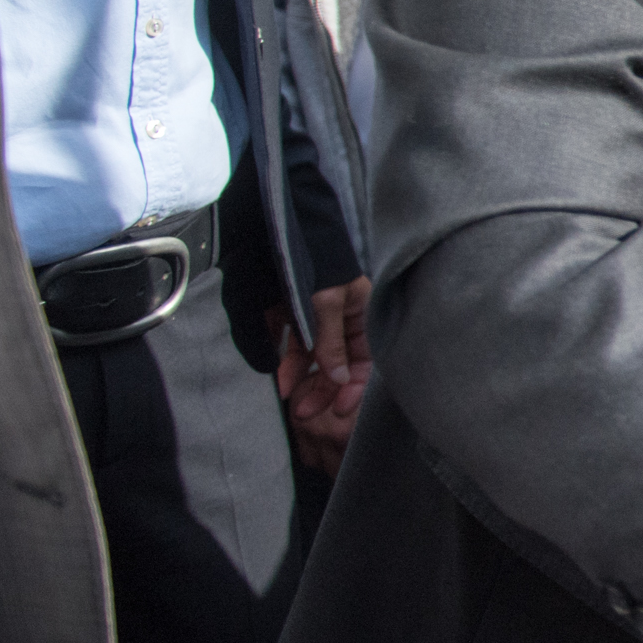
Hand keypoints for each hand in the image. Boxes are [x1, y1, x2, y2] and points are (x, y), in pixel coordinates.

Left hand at [272, 278, 371, 473]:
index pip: (363, 359)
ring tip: (287, 398)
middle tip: (306, 413)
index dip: (354, 386)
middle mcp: (341, 317)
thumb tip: (339, 381)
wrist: (283, 229)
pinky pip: (290, 344)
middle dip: (322, 389)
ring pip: (312, 356)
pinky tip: (278, 377)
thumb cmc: (315, 262)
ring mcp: (314, 316)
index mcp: (361, 314)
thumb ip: (331, 342)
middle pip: (336, 363)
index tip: (340, 410)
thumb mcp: (327, 302)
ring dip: (301, 378)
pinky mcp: (290, 313)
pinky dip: (285, 362)